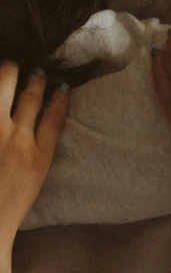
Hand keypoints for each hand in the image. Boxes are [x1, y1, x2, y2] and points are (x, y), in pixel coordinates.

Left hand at [0, 62, 69, 247]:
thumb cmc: (6, 204)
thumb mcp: (33, 180)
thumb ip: (37, 153)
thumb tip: (37, 128)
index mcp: (37, 158)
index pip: (54, 118)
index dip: (60, 98)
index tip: (62, 85)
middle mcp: (16, 142)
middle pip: (30, 98)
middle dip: (34, 80)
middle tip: (33, 71)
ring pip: (3, 91)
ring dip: (7, 75)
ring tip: (9, 68)